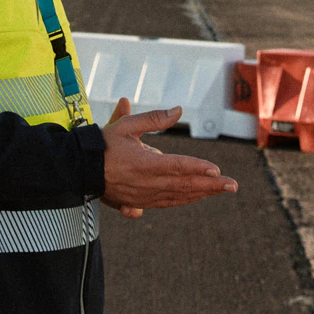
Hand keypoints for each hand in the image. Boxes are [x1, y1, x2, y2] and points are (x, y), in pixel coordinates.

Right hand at [98, 98, 238, 216]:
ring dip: (201, 194)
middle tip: (232, 185)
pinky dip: (185, 200)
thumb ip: (154, 119)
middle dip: (211, 186)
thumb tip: (178, 110)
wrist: (80, 170)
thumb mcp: (127, 126)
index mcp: (144, 164)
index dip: (198, 168)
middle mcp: (146, 184)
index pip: (177, 167)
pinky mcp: (139, 202)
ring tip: (221, 190)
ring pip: (178, 197)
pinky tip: (196, 197)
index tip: (217, 171)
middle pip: (184, 185)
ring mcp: (143, 196)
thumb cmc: (103, 145)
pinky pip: (167, 203)